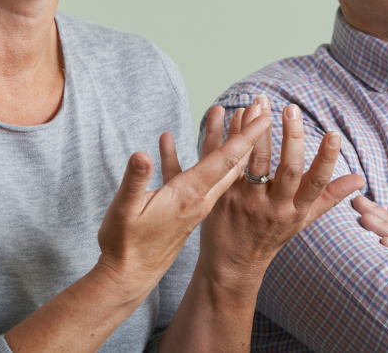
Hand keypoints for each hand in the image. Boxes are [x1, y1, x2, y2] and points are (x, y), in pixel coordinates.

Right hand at [95, 110, 271, 305]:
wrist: (127, 278)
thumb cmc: (124, 246)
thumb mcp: (124, 211)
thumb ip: (134, 181)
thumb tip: (143, 154)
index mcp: (189, 195)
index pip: (225, 160)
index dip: (244, 137)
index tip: (263, 117)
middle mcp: (198, 199)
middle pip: (230, 161)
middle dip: (245, 133)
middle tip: (258, 109)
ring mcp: (193, 204)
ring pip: (215, 167)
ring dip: (221, 140)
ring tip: (221, 114)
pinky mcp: (183, 208)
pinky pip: (192, 175)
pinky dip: (185, 156)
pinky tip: (167, 142)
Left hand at [197, 96, 364, 294]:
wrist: (232, 264)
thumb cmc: (271, 235)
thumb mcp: (303, 220)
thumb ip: (329, 196)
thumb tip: (360, 179)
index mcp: (296, 210)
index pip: (316, 182)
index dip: (327, 159)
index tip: (334, 134)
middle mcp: (273, 206)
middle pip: (287, 170)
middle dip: (291, 138)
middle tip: (292, 109)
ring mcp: (246, 201)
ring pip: (254, 162)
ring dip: (257, 131)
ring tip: (260, 103)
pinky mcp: (221, 195)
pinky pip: (224, 162)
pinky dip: (226, 136)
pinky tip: (232, 113)